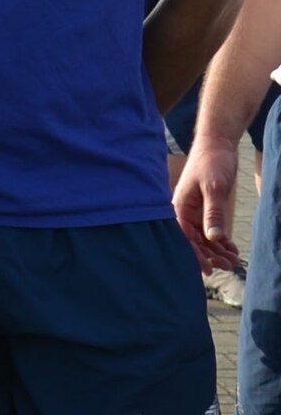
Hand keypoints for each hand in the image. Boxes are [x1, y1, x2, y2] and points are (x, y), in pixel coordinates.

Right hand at [172, 136, 241, 270]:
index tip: (208, 269)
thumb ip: (213, 213)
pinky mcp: (206, 208)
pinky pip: (211, 229)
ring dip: (217, 249)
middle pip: (194, 240)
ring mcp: (195, 210)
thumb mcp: (214, 188)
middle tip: (229, 265)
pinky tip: (232, 249)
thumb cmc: (212, 162)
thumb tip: (212, 238)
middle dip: (210, 255)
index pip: (185, 237)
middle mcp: (185, 211)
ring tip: (233, 260)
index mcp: (180, 206)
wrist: (217, 144)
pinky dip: (221, 240)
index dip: (195, 254)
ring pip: (204, 237)